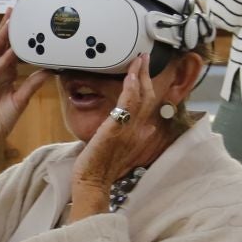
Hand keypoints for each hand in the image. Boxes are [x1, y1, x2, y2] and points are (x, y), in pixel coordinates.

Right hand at [0, 19, 48, 171]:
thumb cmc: (0, 120)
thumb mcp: (22, 99)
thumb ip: (33, 83)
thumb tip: (49, 71)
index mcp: (4, 73)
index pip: (11, 48)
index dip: (17, 35)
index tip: (25, 20)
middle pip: (0, 44)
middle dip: (7, 27)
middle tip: (15, 10)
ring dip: (1, 37)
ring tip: (10, 22)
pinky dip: (1, 60)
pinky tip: (9, 52)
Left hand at [74, 56, 171, 192]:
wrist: (93, 183)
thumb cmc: (100, 168)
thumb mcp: (117, 147)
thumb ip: (127, 134)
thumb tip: (137, 125)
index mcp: (140, 133)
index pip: (148, 104)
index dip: (148, 86)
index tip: (144, 71)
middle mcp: (140, 130)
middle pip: (148, 96)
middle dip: (147, 75)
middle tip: (144, 58)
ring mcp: (130, 129)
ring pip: (142, 96)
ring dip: (141, 75)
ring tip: (140, 59)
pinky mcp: (117, 128)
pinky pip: (128, 103)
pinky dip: (131, 87)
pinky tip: (130, 74)